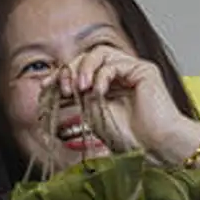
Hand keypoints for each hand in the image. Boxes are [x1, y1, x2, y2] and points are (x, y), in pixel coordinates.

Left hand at [59, 49, 199, 164]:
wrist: (154, 146)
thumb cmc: (129, 137)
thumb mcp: (92, 115)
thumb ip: (78, 99)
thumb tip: (56, 86)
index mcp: (106, 85)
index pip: (79, 70)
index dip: (61, 75)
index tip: (46, 87)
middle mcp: (119, 74)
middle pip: (87, 57)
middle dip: (70, 70)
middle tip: (63, 89)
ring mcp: (132, 70)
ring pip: (100, 53)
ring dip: (83, 69)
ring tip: (78, 88)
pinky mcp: (144, 70)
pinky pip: (114, 64)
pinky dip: (100, 76)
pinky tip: (96, 92)